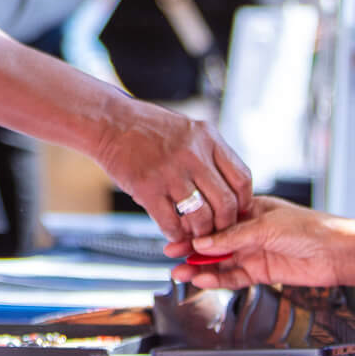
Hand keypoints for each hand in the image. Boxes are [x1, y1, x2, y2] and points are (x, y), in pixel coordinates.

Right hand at [93, 99, 254, 243]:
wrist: (110, 121)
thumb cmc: (147, 127)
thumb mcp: (188, 130)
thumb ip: (208, 154)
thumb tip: (227, 188)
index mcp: (208, 138)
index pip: (242, 178)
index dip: (243, 202)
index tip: (237, 212)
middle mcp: (193, 154)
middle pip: (225, 203)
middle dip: (224, 225)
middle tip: (217, 231)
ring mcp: (170, 171)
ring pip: (201, 217)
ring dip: (199, 232)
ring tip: (193, 234)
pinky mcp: (147, 187)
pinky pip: (170, 222)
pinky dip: (174, 234)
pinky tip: (172, 232)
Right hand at [164, 196, 347, 289]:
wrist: (337, 253)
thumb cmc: (311, 227)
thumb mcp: (266, 225)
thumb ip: (233, 237)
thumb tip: (204, 243)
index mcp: (250, 210)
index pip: (215, 219)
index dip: (195, 227)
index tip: (176, 234)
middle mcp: (250, 231)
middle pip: (214, 242)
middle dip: (191, 249)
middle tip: (171, 255)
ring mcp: (255, 252)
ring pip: (221, 262)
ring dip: (200, 268)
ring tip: (180, 273)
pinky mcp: (262, 272)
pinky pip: (234, 277)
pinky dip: (218, 279)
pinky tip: (203, 280)